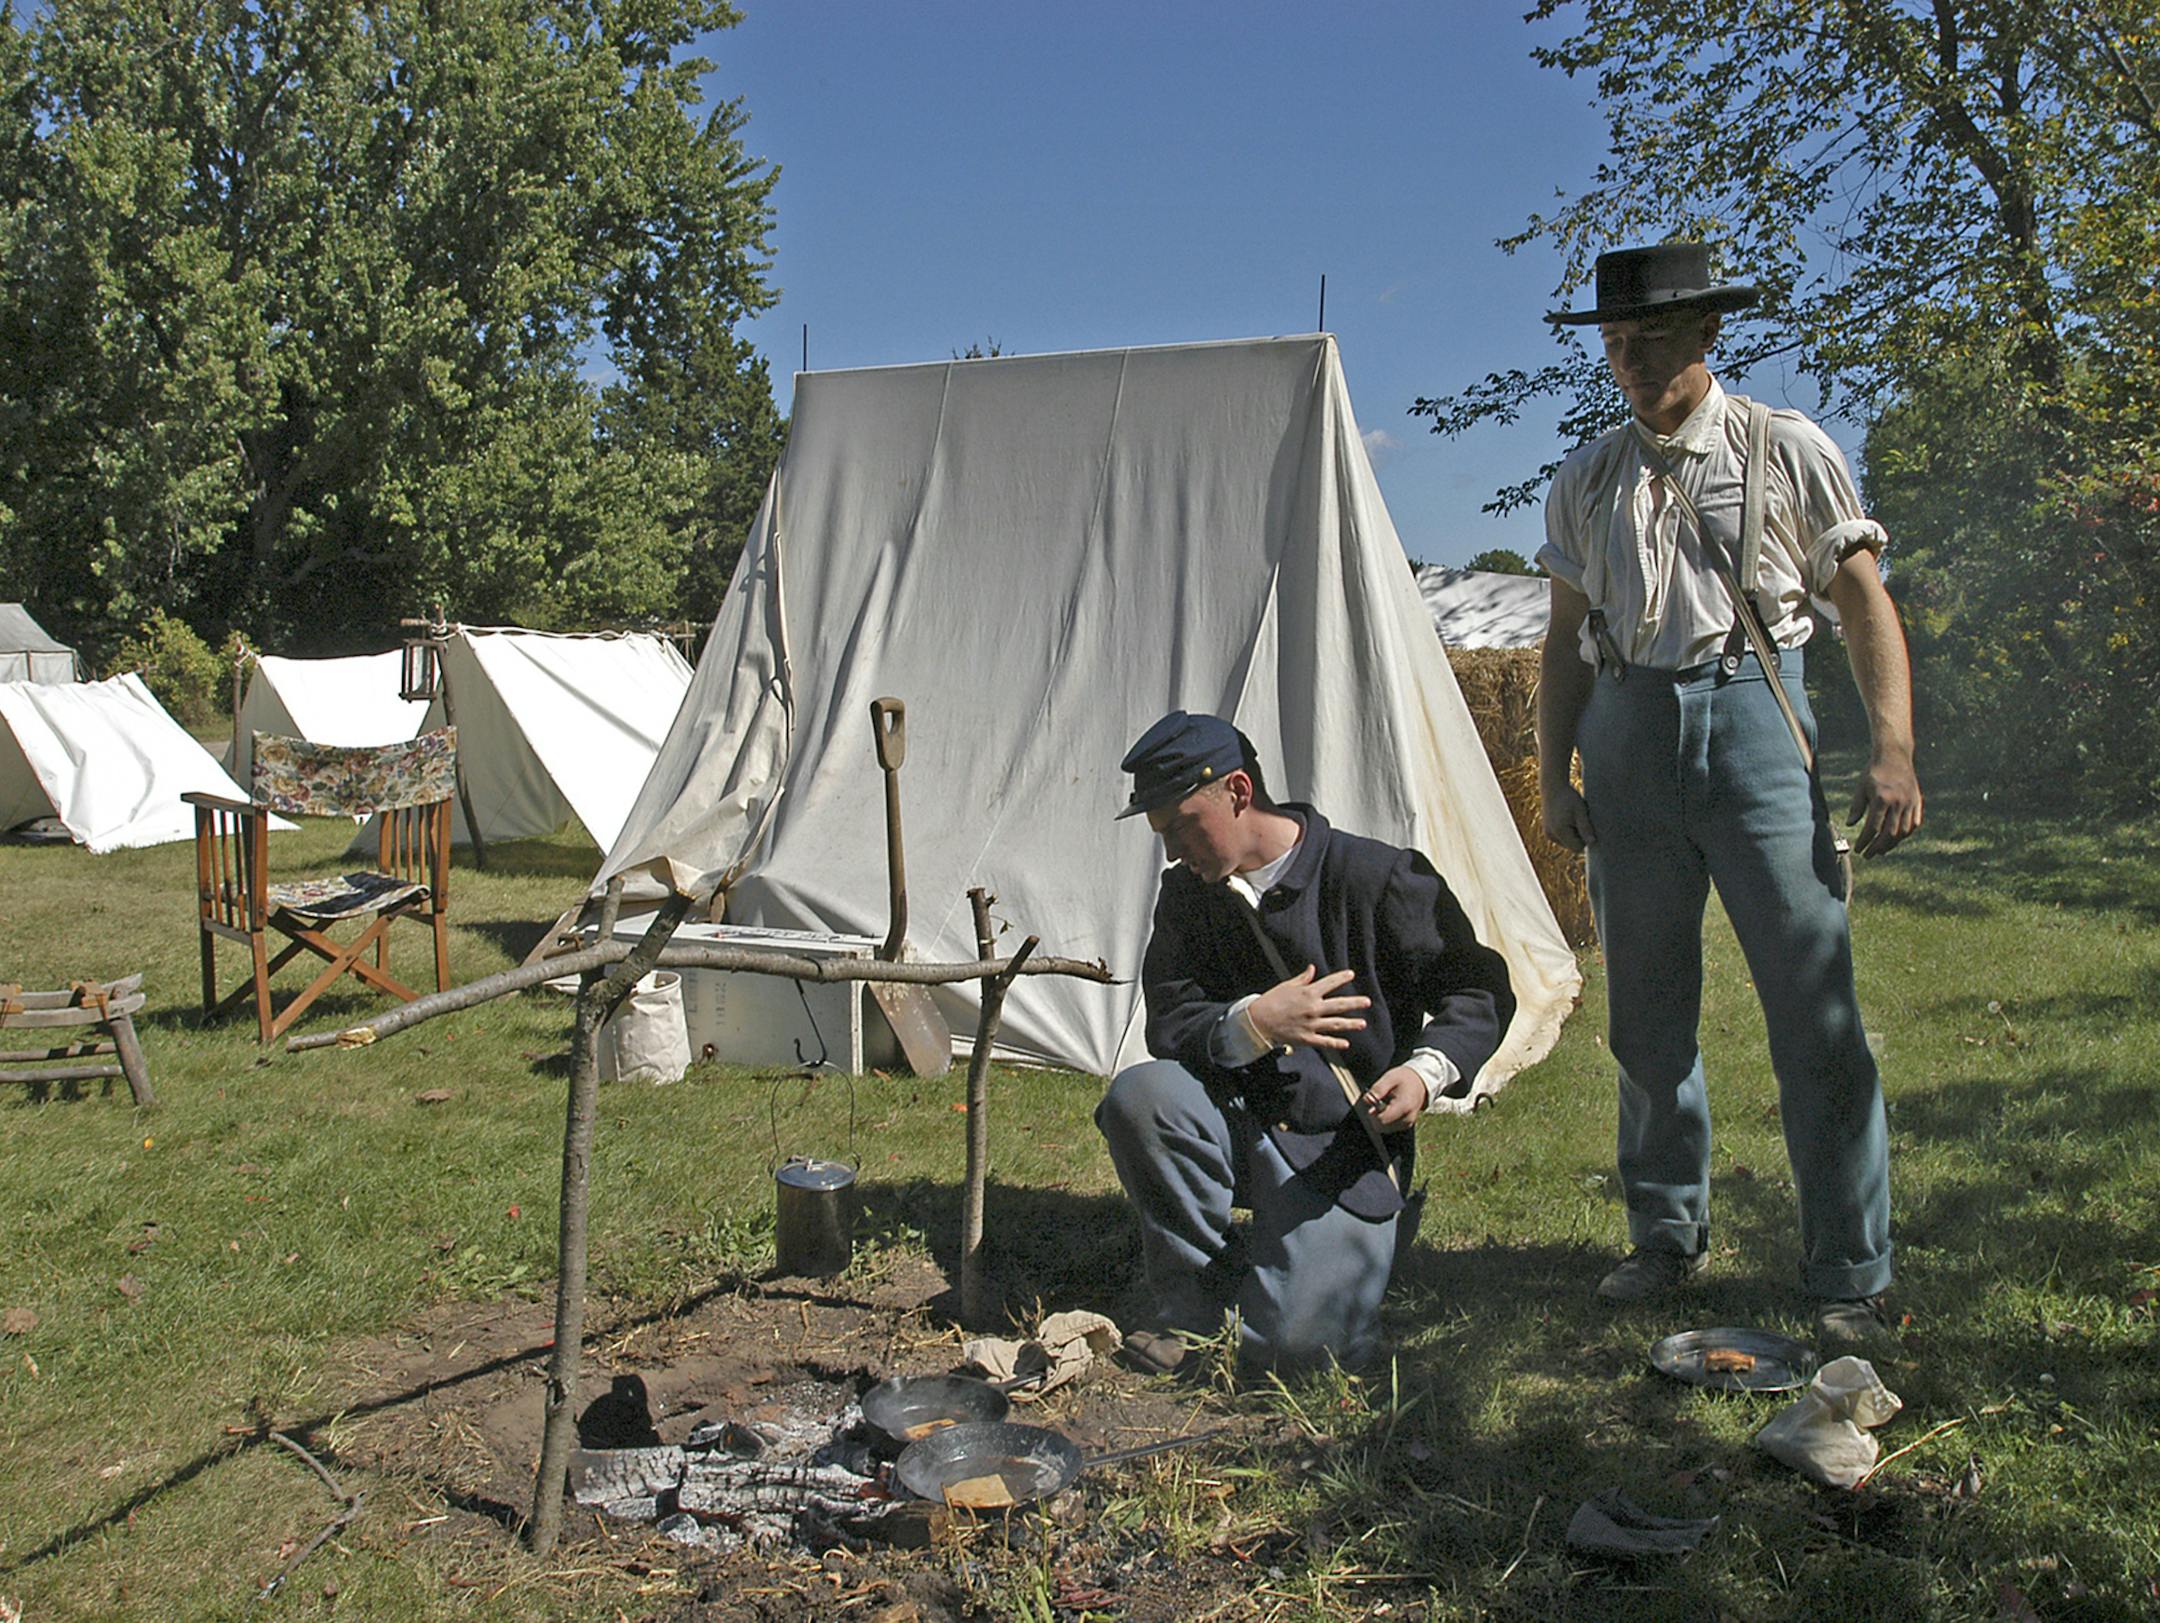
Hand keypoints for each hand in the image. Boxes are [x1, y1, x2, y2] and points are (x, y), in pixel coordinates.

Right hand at [1246, 965, 1368, 1051]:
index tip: (1351, 974)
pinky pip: (1324, 1041)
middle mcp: (1313, 1008)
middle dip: (1354, 1003)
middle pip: (1338, 1005)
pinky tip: (1346, 1044)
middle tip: (1367, 1001)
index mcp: (1308, 993)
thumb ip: (1302, 979)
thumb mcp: (1287, 985)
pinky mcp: (1307, 1038)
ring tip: (1362, 1023)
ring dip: (1350, 1024)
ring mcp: (1311, 1024)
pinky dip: (1336, 1043)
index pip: (1329, 983)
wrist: (1258, 1020)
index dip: (1341, 978)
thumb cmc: (1271, 1000)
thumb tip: (1312, 969)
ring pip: (1336, 1024)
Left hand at [1359, 1065, 1428, 1132]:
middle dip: (1375, 1116)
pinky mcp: (1406, 1125)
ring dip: (1380, 1117)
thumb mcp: (1390, 1077)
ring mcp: (1408, 1123)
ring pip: (1384, 1129)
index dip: (1373, 1113)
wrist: (1420, 1082)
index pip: (1382, 1120)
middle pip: (1382, 1127)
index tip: (1373, 1102)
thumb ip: (1378, 1089)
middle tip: (1378, 1101)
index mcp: (1404, 1106)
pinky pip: (1389, 1127)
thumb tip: (1366, 1100)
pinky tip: (1389, 1108)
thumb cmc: (1405, 1078)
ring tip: (1385, 1103)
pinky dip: (1386, 1119)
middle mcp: (1407, 1118)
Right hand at [1541, 781, 1596, 851]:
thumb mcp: (1580, 811)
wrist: (1552, 788)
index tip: (1588, 825)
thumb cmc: (1568, 798)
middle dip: (1579, 837)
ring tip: (1574, 818)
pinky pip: (1561, 838)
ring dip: (1573, 834)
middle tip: (1581, 820)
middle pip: (1572, 846)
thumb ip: (1586, 828)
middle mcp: (1551, 835)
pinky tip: (1568, 819)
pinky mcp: (1547, 831)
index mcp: (1560, 831)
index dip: (1586, 840)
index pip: (1578, 848)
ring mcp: (1548, 834)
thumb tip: (1593, 843)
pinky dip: (1567, 831)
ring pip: (1567, 843)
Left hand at [1845, 754, 1921, 857]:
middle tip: (1868, 855)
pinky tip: (1895, 839)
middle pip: (1889, 833)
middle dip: (1878, 847)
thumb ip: (1856, 807)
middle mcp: (1898, 802)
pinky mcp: (1918, 802)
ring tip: (1880, 850)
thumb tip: (1849, 825)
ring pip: (1903, 831)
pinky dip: (1904, 834)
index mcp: (1882, 798)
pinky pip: (1913, 824)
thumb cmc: (1874, 772)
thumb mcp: (1861, 788)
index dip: (1865, 841)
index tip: (1859, 849)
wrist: (1894, 756)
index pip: (1873, 827)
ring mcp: (1910, 803)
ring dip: (1891, 844)